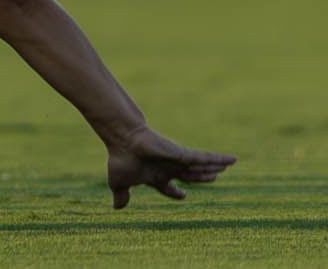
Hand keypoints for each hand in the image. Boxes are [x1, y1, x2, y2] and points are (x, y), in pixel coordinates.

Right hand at [105, 125, 235, 207]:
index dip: (177, 193)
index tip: (183, 195)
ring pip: (200, 167)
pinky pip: (205, 158)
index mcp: (155, 176)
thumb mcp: (119, 182)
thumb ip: (122, 194)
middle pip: (190, 175)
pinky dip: (219, 159)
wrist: (124, 141)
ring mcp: (177, 160)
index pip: (169, 187)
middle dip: (201, 177)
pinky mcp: (184, 154)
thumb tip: (116, 208)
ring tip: (226, 167)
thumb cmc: (121, 159)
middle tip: (212, 178)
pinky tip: (232, 160)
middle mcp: (169, 168)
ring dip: (214, 167)